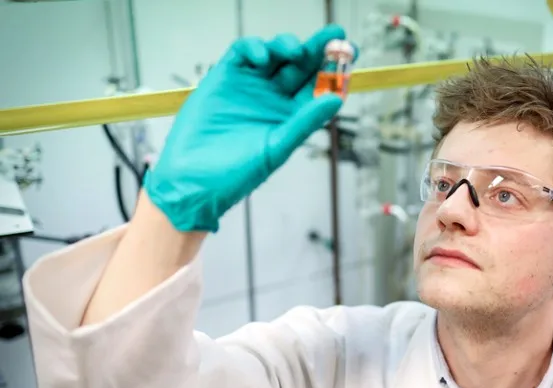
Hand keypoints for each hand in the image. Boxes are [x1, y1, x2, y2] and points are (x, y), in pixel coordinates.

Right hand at [144, 24, 347, 231]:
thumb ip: (304, 122)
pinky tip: (264, 57)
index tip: (351, 52)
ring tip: (296, 50)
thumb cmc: (236, 173)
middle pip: (300, 66)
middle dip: (317, 48)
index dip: (334, 70)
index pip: (317, 87)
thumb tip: (336, 99)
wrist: (193, 179)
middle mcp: (272, 99)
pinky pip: (242, 54)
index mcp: (290, 117)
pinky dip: (254, 48)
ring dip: (287, 46)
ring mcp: (249, 86)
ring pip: (274, 55)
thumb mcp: (277, 147)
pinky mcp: (223, 78)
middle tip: (334, 35)